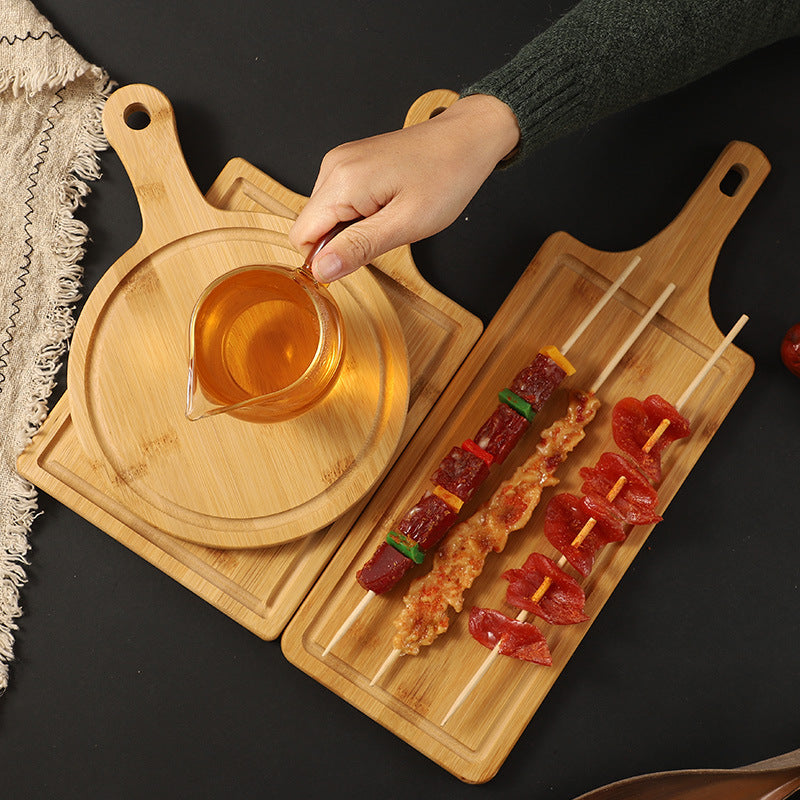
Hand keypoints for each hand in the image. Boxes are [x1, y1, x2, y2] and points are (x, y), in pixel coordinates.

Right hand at [289, 93, 519, 281]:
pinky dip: (359, 214)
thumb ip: (358, 248)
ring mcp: (340, 162)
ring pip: (325, 216)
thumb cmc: (445, 177)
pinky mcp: (350, 163)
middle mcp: (333, 167)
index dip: (324, 259)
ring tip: (390, 216)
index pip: (302, 236)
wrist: (466, 139)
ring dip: (352, 228)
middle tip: (384, 233)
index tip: (359, 258)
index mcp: (342, 182)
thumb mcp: (405, 224)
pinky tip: (387, 205)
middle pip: (311, 226)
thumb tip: (320, 270)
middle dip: (342, 242)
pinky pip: (339, 201)